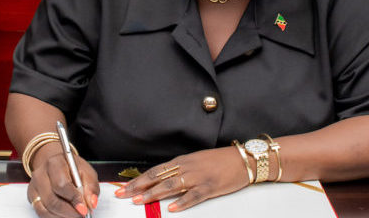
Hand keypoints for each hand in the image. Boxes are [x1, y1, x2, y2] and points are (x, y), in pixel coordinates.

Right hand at [27, 150, 99, 217]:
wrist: (56, 164)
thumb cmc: (72, 168)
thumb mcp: (86, 172)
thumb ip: (91, 187)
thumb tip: (91, 203)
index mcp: (55, 163)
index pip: (61, 184)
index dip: (74, 199)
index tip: (84, 208)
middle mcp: (40, 174)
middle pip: (52, 200)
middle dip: (69, 212)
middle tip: (81, 215)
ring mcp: (34, 186)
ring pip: (45, 209)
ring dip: (62, 216)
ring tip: (74, 215)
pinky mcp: (32, 197)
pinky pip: (41, 213)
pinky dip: (54, 217)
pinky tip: (64, 215)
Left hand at [115, 147, 249, 211]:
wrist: (243, 159)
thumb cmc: (220, 161)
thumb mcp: (196, 161)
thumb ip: (180, 169)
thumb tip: (162, 179)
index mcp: (182, 161)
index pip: (155, 171)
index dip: (139, 180)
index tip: (125, 187)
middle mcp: (187, 167)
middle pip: (158, 178)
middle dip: (139, 187)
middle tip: (124, 195)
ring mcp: (199, 177)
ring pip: (172, 186)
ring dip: (154, 194)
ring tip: (141, 201)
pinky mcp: (211, 187)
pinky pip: (194, 196)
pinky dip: (182, 202)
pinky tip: (172, 208)